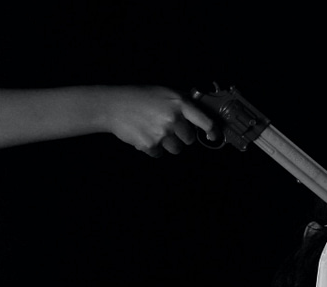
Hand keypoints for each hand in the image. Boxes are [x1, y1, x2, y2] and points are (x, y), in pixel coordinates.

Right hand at [100, 86, 215, 156]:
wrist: (113, 106)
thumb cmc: (139, 97)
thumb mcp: (164, 93)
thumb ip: (183, 102)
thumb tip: (201, 112)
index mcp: (179, 103)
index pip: (204, 121)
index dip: (212, 131)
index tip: (213, 136)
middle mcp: (173, 118)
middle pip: (189, 139)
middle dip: (181, 136)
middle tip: (168, 128)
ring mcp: (162, 133)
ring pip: (176, 149)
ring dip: (168, 144)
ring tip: (155, 131)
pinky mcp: (151, 145)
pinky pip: (160, 154)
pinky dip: (154, 148)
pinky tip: (144, 135)